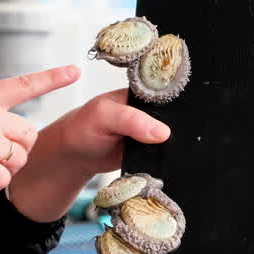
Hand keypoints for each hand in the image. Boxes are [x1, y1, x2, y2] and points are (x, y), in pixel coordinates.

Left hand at [8, 88, 170, 221]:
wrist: (76, 156)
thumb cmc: (83, 128)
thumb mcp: (104, 116)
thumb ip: (131, 120)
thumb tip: (162, 132)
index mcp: (139, 94)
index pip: (166, 95)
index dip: (174, 105)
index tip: (178, 117)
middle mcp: (148, 112)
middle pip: (173, 117)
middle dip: (173, 128)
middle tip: (163, 138)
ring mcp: (150, 132)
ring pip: (171, 138)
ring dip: (168, 146)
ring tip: (157, 149)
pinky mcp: (150, 152)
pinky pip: (163, 155)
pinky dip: (162, 159)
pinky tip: (158, 159)